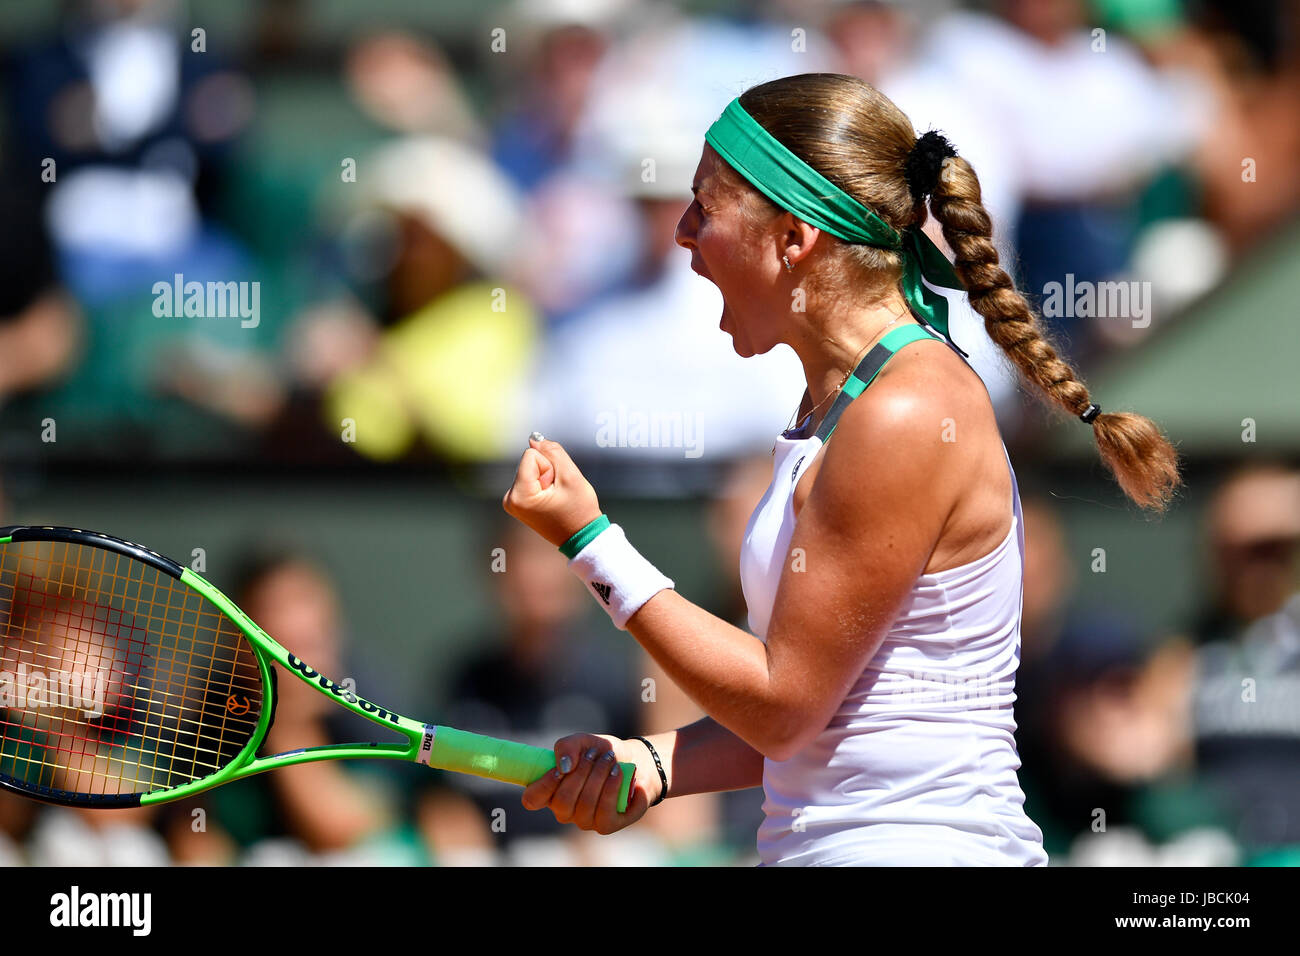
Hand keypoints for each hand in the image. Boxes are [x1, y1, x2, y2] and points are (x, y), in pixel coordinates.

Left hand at [502, 434, 601, 546]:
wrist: (581, 536)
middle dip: (547, 473)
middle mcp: (509, 499)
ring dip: (546, 479)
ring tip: (556, 499)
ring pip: (530, 469)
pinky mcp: (517, 502)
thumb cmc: (578, 509)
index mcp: (519, 496)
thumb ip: (553, 452)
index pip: (531, 455)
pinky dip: (542, 485)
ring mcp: (512, 502)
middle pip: (529, 462)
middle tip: (558, 494)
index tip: (556, 487)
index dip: (549, 466)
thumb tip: (534, 439)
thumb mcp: (570, 475)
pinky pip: (529, 478)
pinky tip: (551, 501)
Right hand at [521, 733, 661, 834]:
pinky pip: (607, 812)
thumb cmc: (599, 753)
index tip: (559, 769)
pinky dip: (615, 789)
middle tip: (596, 754)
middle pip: (564, 800)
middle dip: (582, 773)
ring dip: (600, 777)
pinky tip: (622, 775)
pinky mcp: (607, 825)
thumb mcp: (581, 741)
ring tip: (611, 761)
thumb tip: (565, 766)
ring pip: (586, 805)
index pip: (532, 799)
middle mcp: (565, 811)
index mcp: (551, 792)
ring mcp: (585, 821)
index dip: (543, 786)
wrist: (632, 760)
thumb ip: (566, 747)